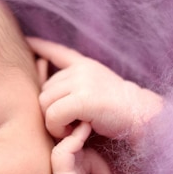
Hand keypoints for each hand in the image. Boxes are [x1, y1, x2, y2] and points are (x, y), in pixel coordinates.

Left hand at [27, 37, 162, 143]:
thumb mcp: (97, 92)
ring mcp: (82, 81)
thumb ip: (75, 88)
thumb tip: (47, 92)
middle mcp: (81, 70)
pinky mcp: (83, 98)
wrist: (143, 118)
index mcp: (85, 66)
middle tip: (69, 125)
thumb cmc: (120, 114)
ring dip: (53, 122)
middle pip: (43, 90)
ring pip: (44, 103)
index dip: (41, 47)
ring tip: (71, 129)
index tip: (28, 41)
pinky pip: (53, 115)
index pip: (58, 53)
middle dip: (50, 111)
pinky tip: (71, 132)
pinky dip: (57, 129)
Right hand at [32, 122, 115, 173]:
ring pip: (83, 151)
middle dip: (105, 171)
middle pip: (89, 155)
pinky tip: (85, 130)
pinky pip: (67, 148)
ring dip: (100, 166)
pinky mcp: (59, 170)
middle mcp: (63, 169)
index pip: (89, 162)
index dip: (104, 173)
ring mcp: (59, 168)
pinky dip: (76, 138)